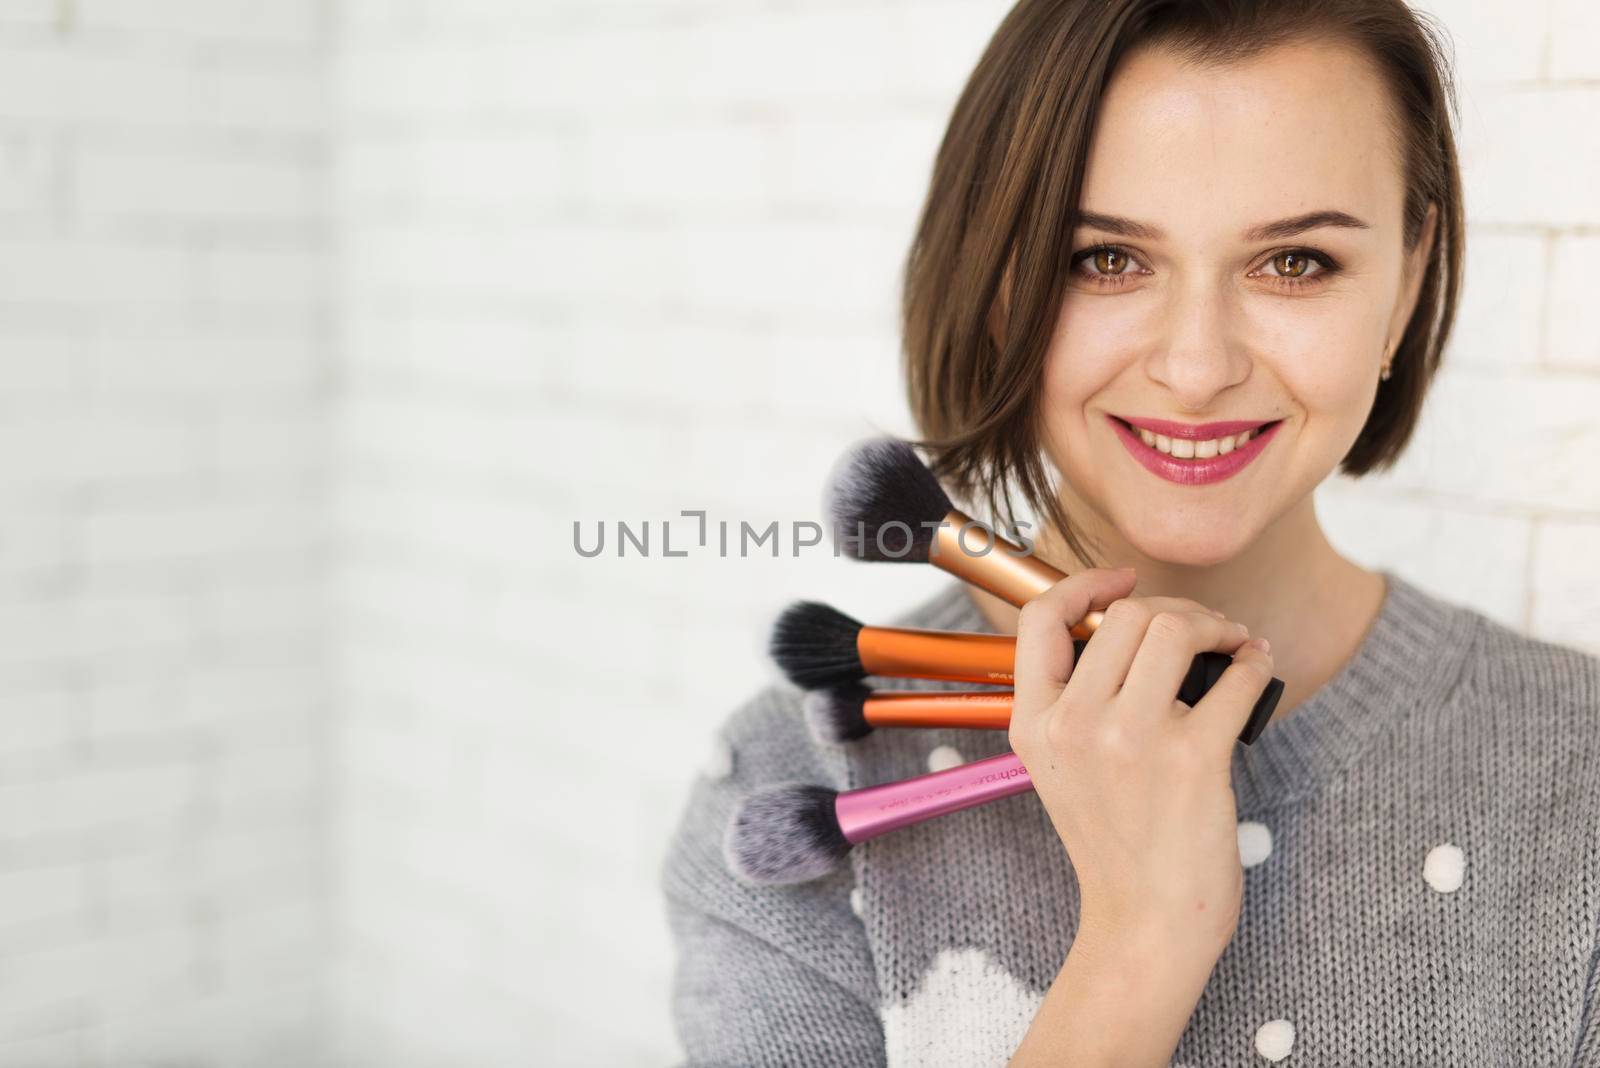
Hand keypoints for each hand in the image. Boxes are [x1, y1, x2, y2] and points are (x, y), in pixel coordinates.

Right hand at [1008, 567, 1274, 961]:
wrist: (1146, 920)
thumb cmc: (1115, 841)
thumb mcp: (1058, 766)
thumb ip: (1072, 699)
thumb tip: (1130, 623)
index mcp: (1033, 723)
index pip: (1038, 618)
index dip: (1083, 584)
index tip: (1121, 581)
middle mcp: (1075, 724)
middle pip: (1124, 615)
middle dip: (1172, 607)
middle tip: (1200, 627)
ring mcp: (1132, 739)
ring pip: (1175, 628)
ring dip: (1214, 624)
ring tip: (1230, 641)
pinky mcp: (1193, 757)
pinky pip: (1234, 677)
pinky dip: (1254, 662)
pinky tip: (1255, 667)